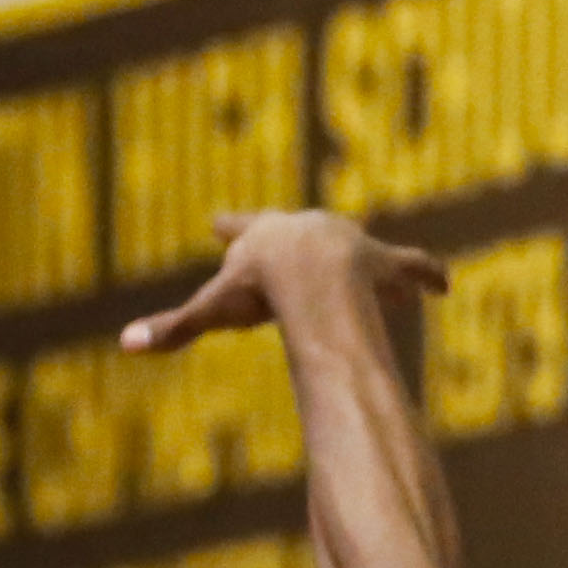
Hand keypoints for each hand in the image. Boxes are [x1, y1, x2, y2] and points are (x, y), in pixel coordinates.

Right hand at [123, 214, 447, 354]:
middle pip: (298, 235)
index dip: (231, 230)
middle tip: (289, 241)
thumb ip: (174, 329)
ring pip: (356, 250)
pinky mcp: (385, 261)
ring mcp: (349, 243)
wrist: (314, 272)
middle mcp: (308, 231)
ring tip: (375, 273)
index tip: (218, 222)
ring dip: (359, 260)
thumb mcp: (213, 309)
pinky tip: (444, 286)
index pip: (242, 230)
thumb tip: (124, 345)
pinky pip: (411, 266)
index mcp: (265, 238)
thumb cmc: (261, 287)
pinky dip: (425, 275)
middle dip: (292, 239)